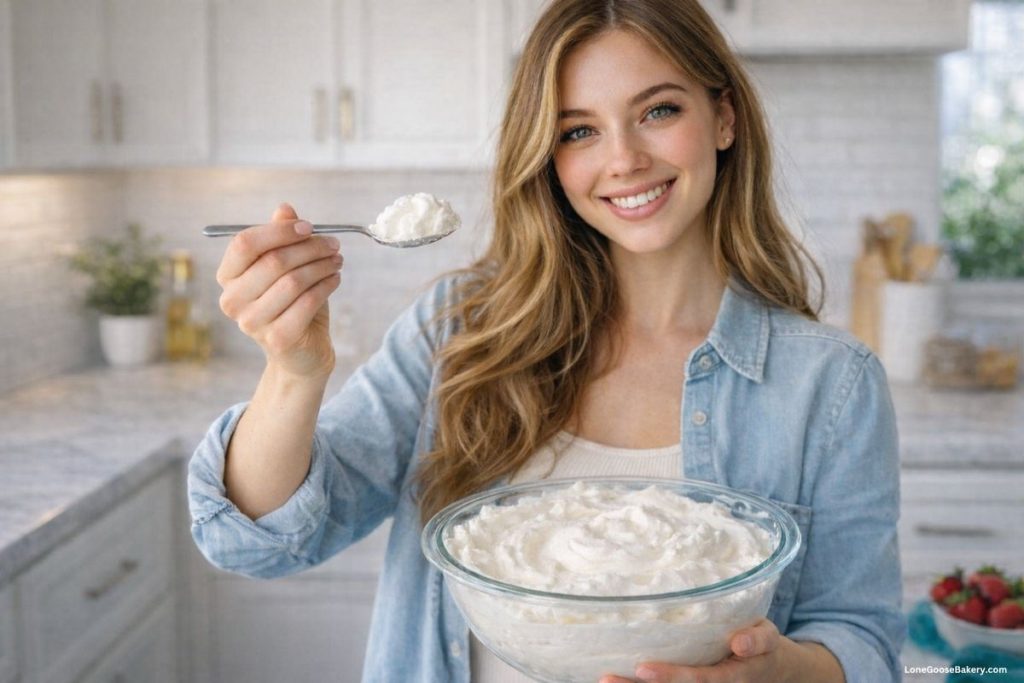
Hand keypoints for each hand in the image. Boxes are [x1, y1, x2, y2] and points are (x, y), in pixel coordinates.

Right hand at [216, 203, 342, 377]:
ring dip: (322, 266)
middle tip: (333, 245)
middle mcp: (232, 301)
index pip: (245, 243)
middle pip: (273, 261)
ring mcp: (252, 323)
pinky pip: (308, 302)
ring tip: (337, 261)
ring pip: (294, 281)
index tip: (309, 227)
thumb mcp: (286, 267)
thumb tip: (284, 209)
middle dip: (310, 248)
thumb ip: (280, 238)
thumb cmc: (292, 303)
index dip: (279, 231)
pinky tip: (335, 279)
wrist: (301, 352)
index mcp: (227, 277)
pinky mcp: (278, 338)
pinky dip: (326, 285)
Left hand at [598, 619, 816, 682]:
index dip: (670, 676)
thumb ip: (757, 639)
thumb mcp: (767, 636)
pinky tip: (611, 677)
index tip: (642, 669)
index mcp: (729, 677)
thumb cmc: (761, 644)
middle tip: (607, 677)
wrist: (767, 668)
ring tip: (603, 678)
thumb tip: (740, 642)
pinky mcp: (690, 682)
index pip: (697, 679)